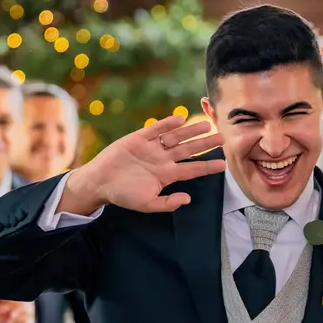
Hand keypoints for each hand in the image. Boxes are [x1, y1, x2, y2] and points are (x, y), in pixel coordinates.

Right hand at [62, 115, 224, 214]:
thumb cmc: (123, 195)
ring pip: (176, 137)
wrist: (99, 182)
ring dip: (190, 131)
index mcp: (167, 175)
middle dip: (205, 144)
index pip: (192, 169)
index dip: (207, 167)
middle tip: (222, 138)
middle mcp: (163, 159)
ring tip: (206, 125)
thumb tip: (188, 199)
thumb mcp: (147, 204)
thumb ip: (167, 204)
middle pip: (188, 150)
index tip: (223, 165)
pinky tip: (180, 118)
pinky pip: (156, 129)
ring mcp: (152, 148)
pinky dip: (167, 124)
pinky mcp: (139, 138)